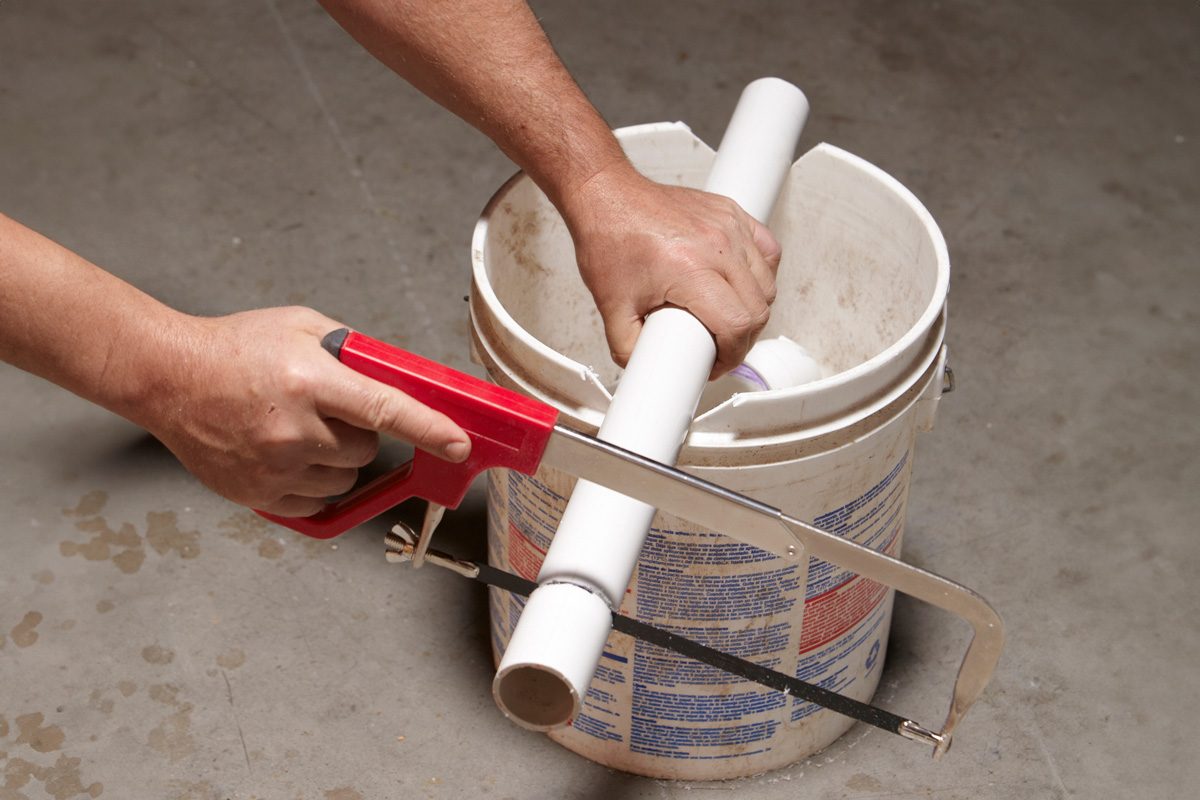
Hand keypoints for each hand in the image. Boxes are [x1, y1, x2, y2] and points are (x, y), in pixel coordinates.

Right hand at [140, 307, 470, 516]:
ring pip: (345, 480)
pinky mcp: (258, 493)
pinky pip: (317, 503)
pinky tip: (289, 456)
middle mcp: (294, 429)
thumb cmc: (234, 348)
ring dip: (338, 461)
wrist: (168, 377)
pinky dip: (315, 485)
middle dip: (360, 433)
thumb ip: (354, 353)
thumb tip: (399, 378)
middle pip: (367, 450)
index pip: (387, 411)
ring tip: (302, 431)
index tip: (458, 446)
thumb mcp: (304, 327)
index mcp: (310, 382)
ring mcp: (274, 467)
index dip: (430, 431)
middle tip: (329, 410)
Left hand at [561, 166, 781, 376]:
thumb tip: (645, 369)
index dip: (731, 354)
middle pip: (758, 309)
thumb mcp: (612, 307)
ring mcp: (728, 225)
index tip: (717, 362)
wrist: (606, 195)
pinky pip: (767, 249)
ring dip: (753, 308)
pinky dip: (762, 273)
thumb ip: (627, 348)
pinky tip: (742, 284)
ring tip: (727, 318)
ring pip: (767, 282)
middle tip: (720, 346)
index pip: (737, 324)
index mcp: (689, 270)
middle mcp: (716, 246)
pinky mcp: (731, 213)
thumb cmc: (609, 237)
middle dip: (742, 338)